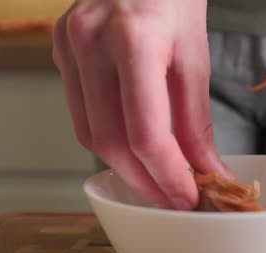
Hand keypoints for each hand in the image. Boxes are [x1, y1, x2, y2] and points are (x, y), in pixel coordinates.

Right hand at [52, 0, 231, 209]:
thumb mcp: (194, 58)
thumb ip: (196, 122)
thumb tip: (206, 171)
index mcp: (135, 39)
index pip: (145, 133)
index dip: (167, 176)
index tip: (188, 197)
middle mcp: (90, 41)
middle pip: (110, 142)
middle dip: (144, 181)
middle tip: (173, 199)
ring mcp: (68, 44)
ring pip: (88, 133)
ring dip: (124, 167)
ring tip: (155, 181)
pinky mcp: (59, 49)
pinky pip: (81, 111)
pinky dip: (108, 138)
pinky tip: (131, 146)